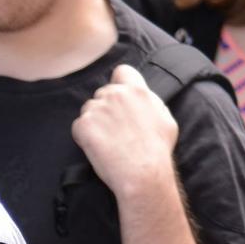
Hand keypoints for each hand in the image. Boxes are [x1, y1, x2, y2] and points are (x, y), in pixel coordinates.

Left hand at [72, 62, 180, 204]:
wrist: (143, 172)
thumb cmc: (158, 149)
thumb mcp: (165, 118)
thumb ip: (151, 103)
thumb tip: (143, 99)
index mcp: (137, 90)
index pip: (121, 71)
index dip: (119, 83)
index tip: (120, 97)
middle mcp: (116, 95)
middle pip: (103, 93)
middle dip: (106, 107)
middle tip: (114, 129)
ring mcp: (98, 109)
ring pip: (89, 109)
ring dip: (94, 121)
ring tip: (107, 141)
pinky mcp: (84, 125)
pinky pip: (78, 126)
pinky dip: (84, 137)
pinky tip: (98, 148)